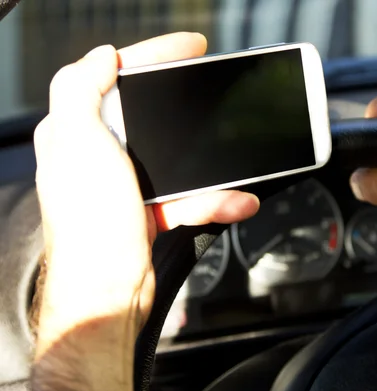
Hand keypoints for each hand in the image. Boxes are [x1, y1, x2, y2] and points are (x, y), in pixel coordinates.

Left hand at [31, 33, 258, 390]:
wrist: (111, 293)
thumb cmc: (91, 226)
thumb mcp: (78, 144)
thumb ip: (81, 89)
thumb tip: (102, 58)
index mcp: (78, 132)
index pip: (114, 75)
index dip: (153, 54)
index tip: (190, 48)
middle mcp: (100, 155)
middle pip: (153, 116)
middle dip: (192, 118)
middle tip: (217, 103)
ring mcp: (128, 184)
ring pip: (180, 161)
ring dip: (212, 175)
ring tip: (234, 184)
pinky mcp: (150, 210)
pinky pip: (189, 195)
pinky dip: (212, 200)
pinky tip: (232, 203)